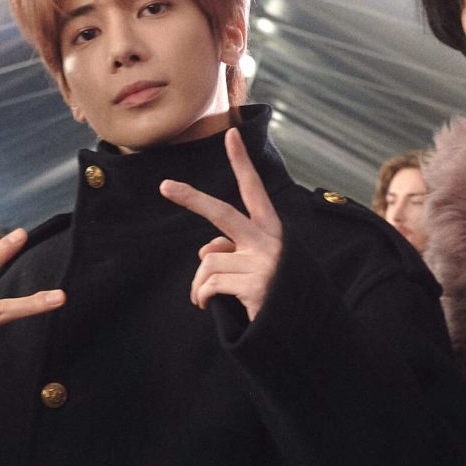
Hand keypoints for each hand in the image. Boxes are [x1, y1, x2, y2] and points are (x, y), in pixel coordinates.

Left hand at [161, 129, 284, 317]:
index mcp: (272, 232)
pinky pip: (210, 284)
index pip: (254, 191)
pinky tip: (208, 307)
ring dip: (198, 285)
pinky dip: (201, 297)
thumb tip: (205, 252)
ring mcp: (263, 263)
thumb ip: (233, 251)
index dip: (242, 163)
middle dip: (191, 199)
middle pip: (222, 213)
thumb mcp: (256, 267)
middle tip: (165, 185)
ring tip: (204, 299)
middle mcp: (270, 242)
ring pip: (208, 262)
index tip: (231, 134)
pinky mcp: (255, 285)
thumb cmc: (274, 297)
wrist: (301, 331)